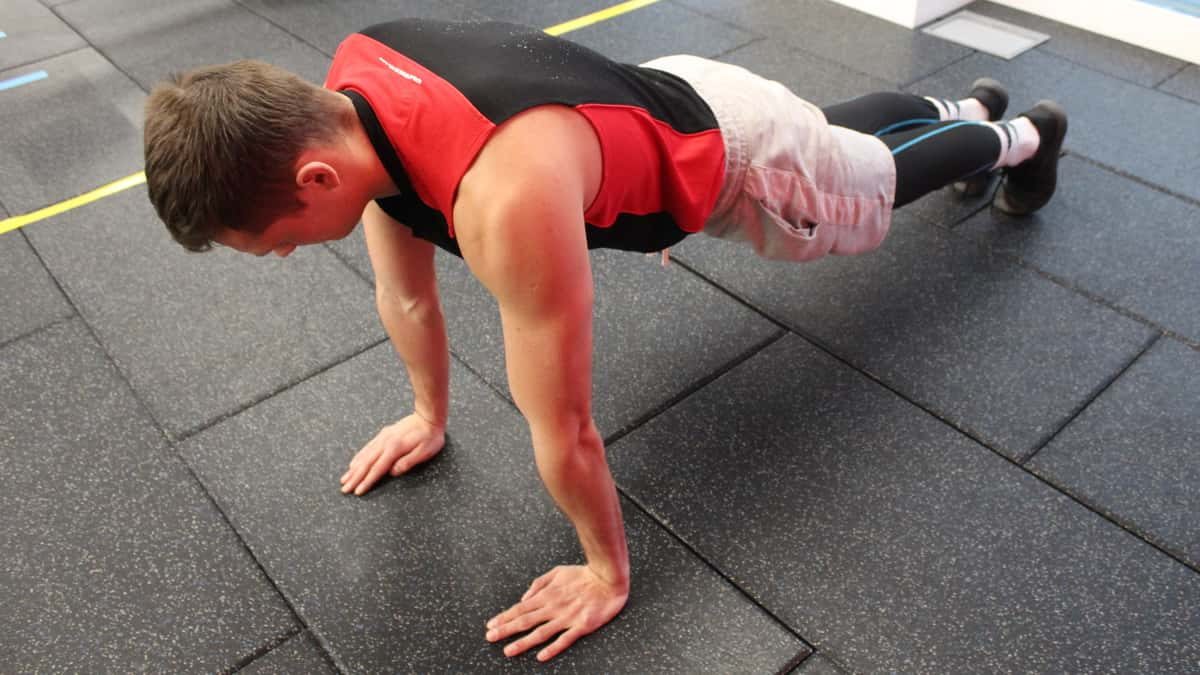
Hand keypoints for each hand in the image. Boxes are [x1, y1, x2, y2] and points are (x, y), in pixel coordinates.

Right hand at [340, 413, 444, 494]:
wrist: (428, 416)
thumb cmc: (430, 436)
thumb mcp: (425, 452)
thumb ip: (407, 462)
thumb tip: (392, 473)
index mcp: (394, 448)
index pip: (377, 469)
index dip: (367, 481)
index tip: (357, 491)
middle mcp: (385, 442)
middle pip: (366, 463)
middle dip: (354, 477)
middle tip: (344, 489)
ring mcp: (383, 437)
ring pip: (364, 455)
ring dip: (353, 469)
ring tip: (344, 479)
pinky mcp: (383, 435)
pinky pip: (367, 448)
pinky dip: (358, 457)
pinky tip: (354, 463)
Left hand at [485, 564, 628, 662]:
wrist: (607, 578)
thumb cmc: (582, 575)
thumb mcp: (557, 572)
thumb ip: (539, 584)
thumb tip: (524, 598)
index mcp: (547, 595)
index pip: (520, 608)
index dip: (504, 617)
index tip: (490, 625)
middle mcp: (553, 607)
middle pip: (525, 621)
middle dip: (505, 630)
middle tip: (490, 638)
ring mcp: (567, 618)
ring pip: (541, 633)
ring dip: (523, 642)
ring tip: (508, 651)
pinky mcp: (581, 626)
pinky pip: (565, 639)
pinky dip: (553, 648)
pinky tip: (541, 656)